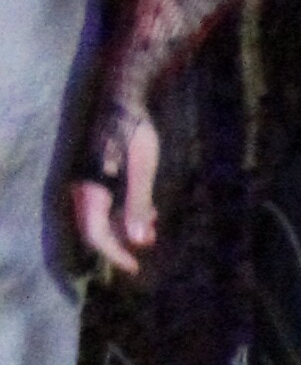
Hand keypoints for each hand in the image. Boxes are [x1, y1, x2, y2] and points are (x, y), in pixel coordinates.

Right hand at [72, 95, 159, 276]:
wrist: (123, 97)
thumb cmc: (133, 131)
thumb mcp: (141, 170)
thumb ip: (138, 204)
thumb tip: (138, 240)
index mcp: (89, 190)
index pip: (95, 235)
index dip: (114, 254)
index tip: (135, 267)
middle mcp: (83, 188)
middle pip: (97, 228)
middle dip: (123, 240)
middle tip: (150, 243)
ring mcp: (88, 181)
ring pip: (103, 216)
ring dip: (126, 224)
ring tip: (153, 225)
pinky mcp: (96, 173)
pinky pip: (106, 202)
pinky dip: (125, 209)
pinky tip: (148, 209)